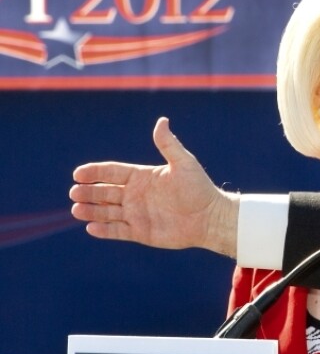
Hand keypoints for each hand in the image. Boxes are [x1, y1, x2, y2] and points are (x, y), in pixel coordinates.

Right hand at [69, 117, 238, 256]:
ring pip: (107, 212)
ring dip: (91, 211)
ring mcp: (137, 214)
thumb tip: (162, 120)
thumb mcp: (183, 163)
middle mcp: (136, 195)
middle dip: (88, 192)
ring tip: (76, 209)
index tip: (78, 174)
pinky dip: (104, 230)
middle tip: (74, 192)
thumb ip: (168, 144)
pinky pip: (117, 231)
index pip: (112, 172)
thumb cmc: (199, 189)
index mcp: (142, 177)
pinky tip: (91, 227)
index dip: (95, 172)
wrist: (210, 218)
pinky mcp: (141, 232)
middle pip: (105, 192)